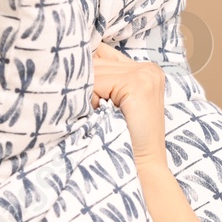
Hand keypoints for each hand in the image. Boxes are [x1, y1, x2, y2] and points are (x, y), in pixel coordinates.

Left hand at [91, 41, 168, 170]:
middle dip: (87, 84)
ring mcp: (145, 74)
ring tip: (100, 114)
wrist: (142, 168)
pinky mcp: (137, 84)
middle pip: (97, 59)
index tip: (90, 98)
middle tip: (95, 109)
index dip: (90, 74)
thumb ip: (104, 81)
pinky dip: (91, 99)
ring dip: (88, 94)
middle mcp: (148, 68)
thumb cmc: (122, 140)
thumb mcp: (114, 104)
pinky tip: (102, 114)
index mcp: (145, 70)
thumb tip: (73, 63)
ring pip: (94, 71)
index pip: (102, 53)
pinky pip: (96, 82)